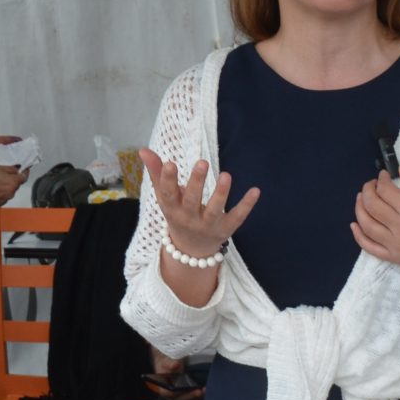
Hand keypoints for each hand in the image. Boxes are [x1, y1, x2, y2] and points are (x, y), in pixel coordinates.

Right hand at [0, 163, 26, 207]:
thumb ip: (10, 169)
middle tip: (2, 174)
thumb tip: (17, 170)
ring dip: (4, 187)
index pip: (24, 178)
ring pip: (7, 192)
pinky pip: (1, 198)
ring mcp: (3, 200)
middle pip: (15, 185)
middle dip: (11, 180)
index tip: (23, 170)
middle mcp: (10, 193)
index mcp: (12, 183)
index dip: (24, 173)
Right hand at [139, 147, 258, 259]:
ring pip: (214, 210)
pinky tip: (255, 190)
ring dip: (221, 193)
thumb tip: (143, 149)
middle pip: (192, 201)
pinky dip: (247, 205)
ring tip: (227, 175)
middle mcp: (189, 218)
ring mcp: (208, 224)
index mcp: (172, 208)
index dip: (168, 180)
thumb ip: (157, 173)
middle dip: (196, 182)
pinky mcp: (226, 228)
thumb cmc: (178, 213)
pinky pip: (237, 216)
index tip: (170, 163)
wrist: (191, 249)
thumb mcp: (165, 196)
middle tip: (202, 162)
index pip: (168, 194)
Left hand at [351, 167, 399, 279]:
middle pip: (371, 205)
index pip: (385, 190)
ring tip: (362, 199)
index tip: (383, 176)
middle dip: (367, 191)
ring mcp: (395, 244)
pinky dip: (358, 235)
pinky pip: (369, 247)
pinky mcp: (394, 257)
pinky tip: (355, 224)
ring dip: (359, 209)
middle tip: (371, 186)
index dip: (380, 180)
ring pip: (366, 224)